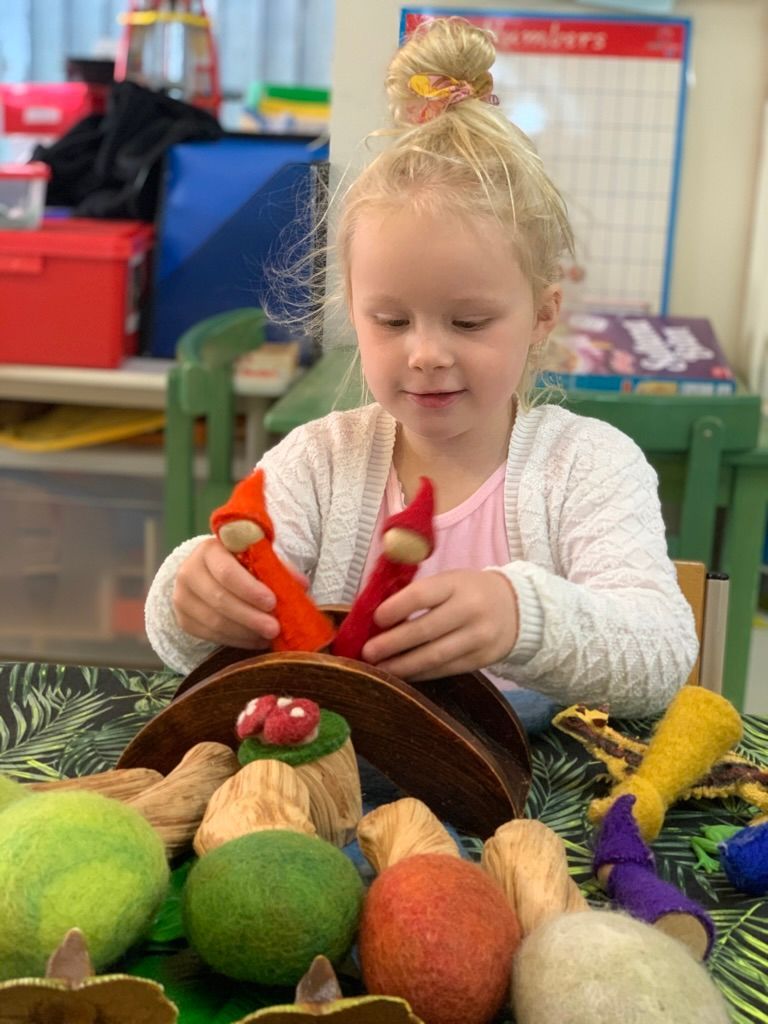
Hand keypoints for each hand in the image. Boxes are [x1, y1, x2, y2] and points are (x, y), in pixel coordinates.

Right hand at [173, 537, 306, 649]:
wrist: (207, 574)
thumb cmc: (239, 564)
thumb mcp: (255, 558)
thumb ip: (277, 568)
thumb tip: (302, 584)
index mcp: (209, 550)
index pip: (227, 572)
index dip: (249, 589)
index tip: (272, 602)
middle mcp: (189, 572)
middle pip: (220, 599)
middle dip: (251, 616)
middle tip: (275, 628)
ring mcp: (182, 598)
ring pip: (215, 622)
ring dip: (246, 632)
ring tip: (268, 635)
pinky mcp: (183, 620)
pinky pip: (211, 636)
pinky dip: (237, 640)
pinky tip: (255, 640)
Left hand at [361, 569, 518, 680]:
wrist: (517, 608)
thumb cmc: (469, 591)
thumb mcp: (449, 580)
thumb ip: (418, 594)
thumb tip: (377, 618)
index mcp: (456, 584)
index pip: (421, 595)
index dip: (395, 608)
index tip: (375, 619)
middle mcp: (470, 610)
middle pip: (425, 630)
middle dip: (392, 643)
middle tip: (367, 652)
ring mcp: (478, 638)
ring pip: (434, 656)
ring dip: (402, 665)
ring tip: (379, 669)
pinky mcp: (481, 660)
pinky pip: (445, 670)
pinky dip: (421, 674)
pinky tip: (402, 675)